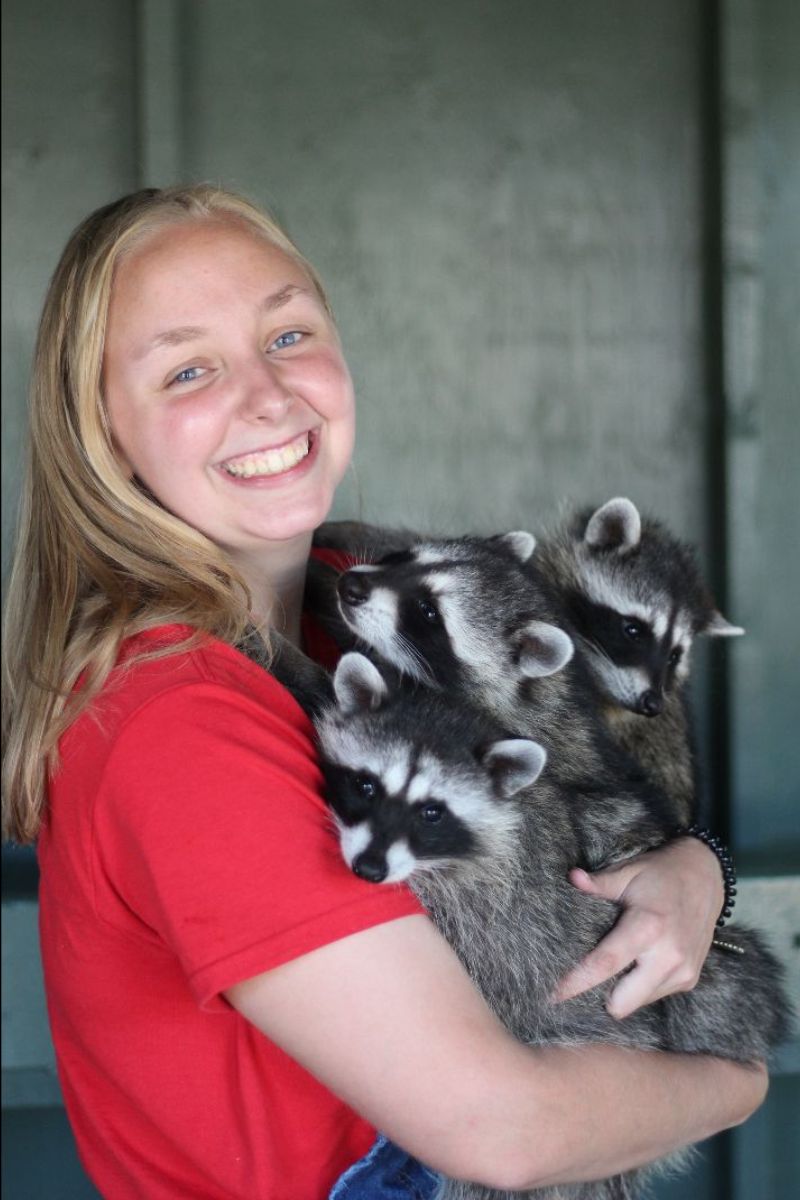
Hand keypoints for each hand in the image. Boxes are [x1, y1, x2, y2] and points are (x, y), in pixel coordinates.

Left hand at [554, 837, 723, 1017]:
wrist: (708, 876)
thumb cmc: (661, 873)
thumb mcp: (629, 871)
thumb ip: (600, 883)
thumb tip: (572, 878)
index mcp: (649, 927)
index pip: (605, 964)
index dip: (576, 983)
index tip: (551, 995)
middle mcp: (668, 955)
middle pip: (621, 1002)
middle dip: (599, 996)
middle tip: (584, 978)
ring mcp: (683, 971)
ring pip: (636, 1003)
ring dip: (621, 991)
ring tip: (617, 962)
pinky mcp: (690, 979)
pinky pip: (653, 996)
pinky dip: (640, 985)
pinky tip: (639, 962)